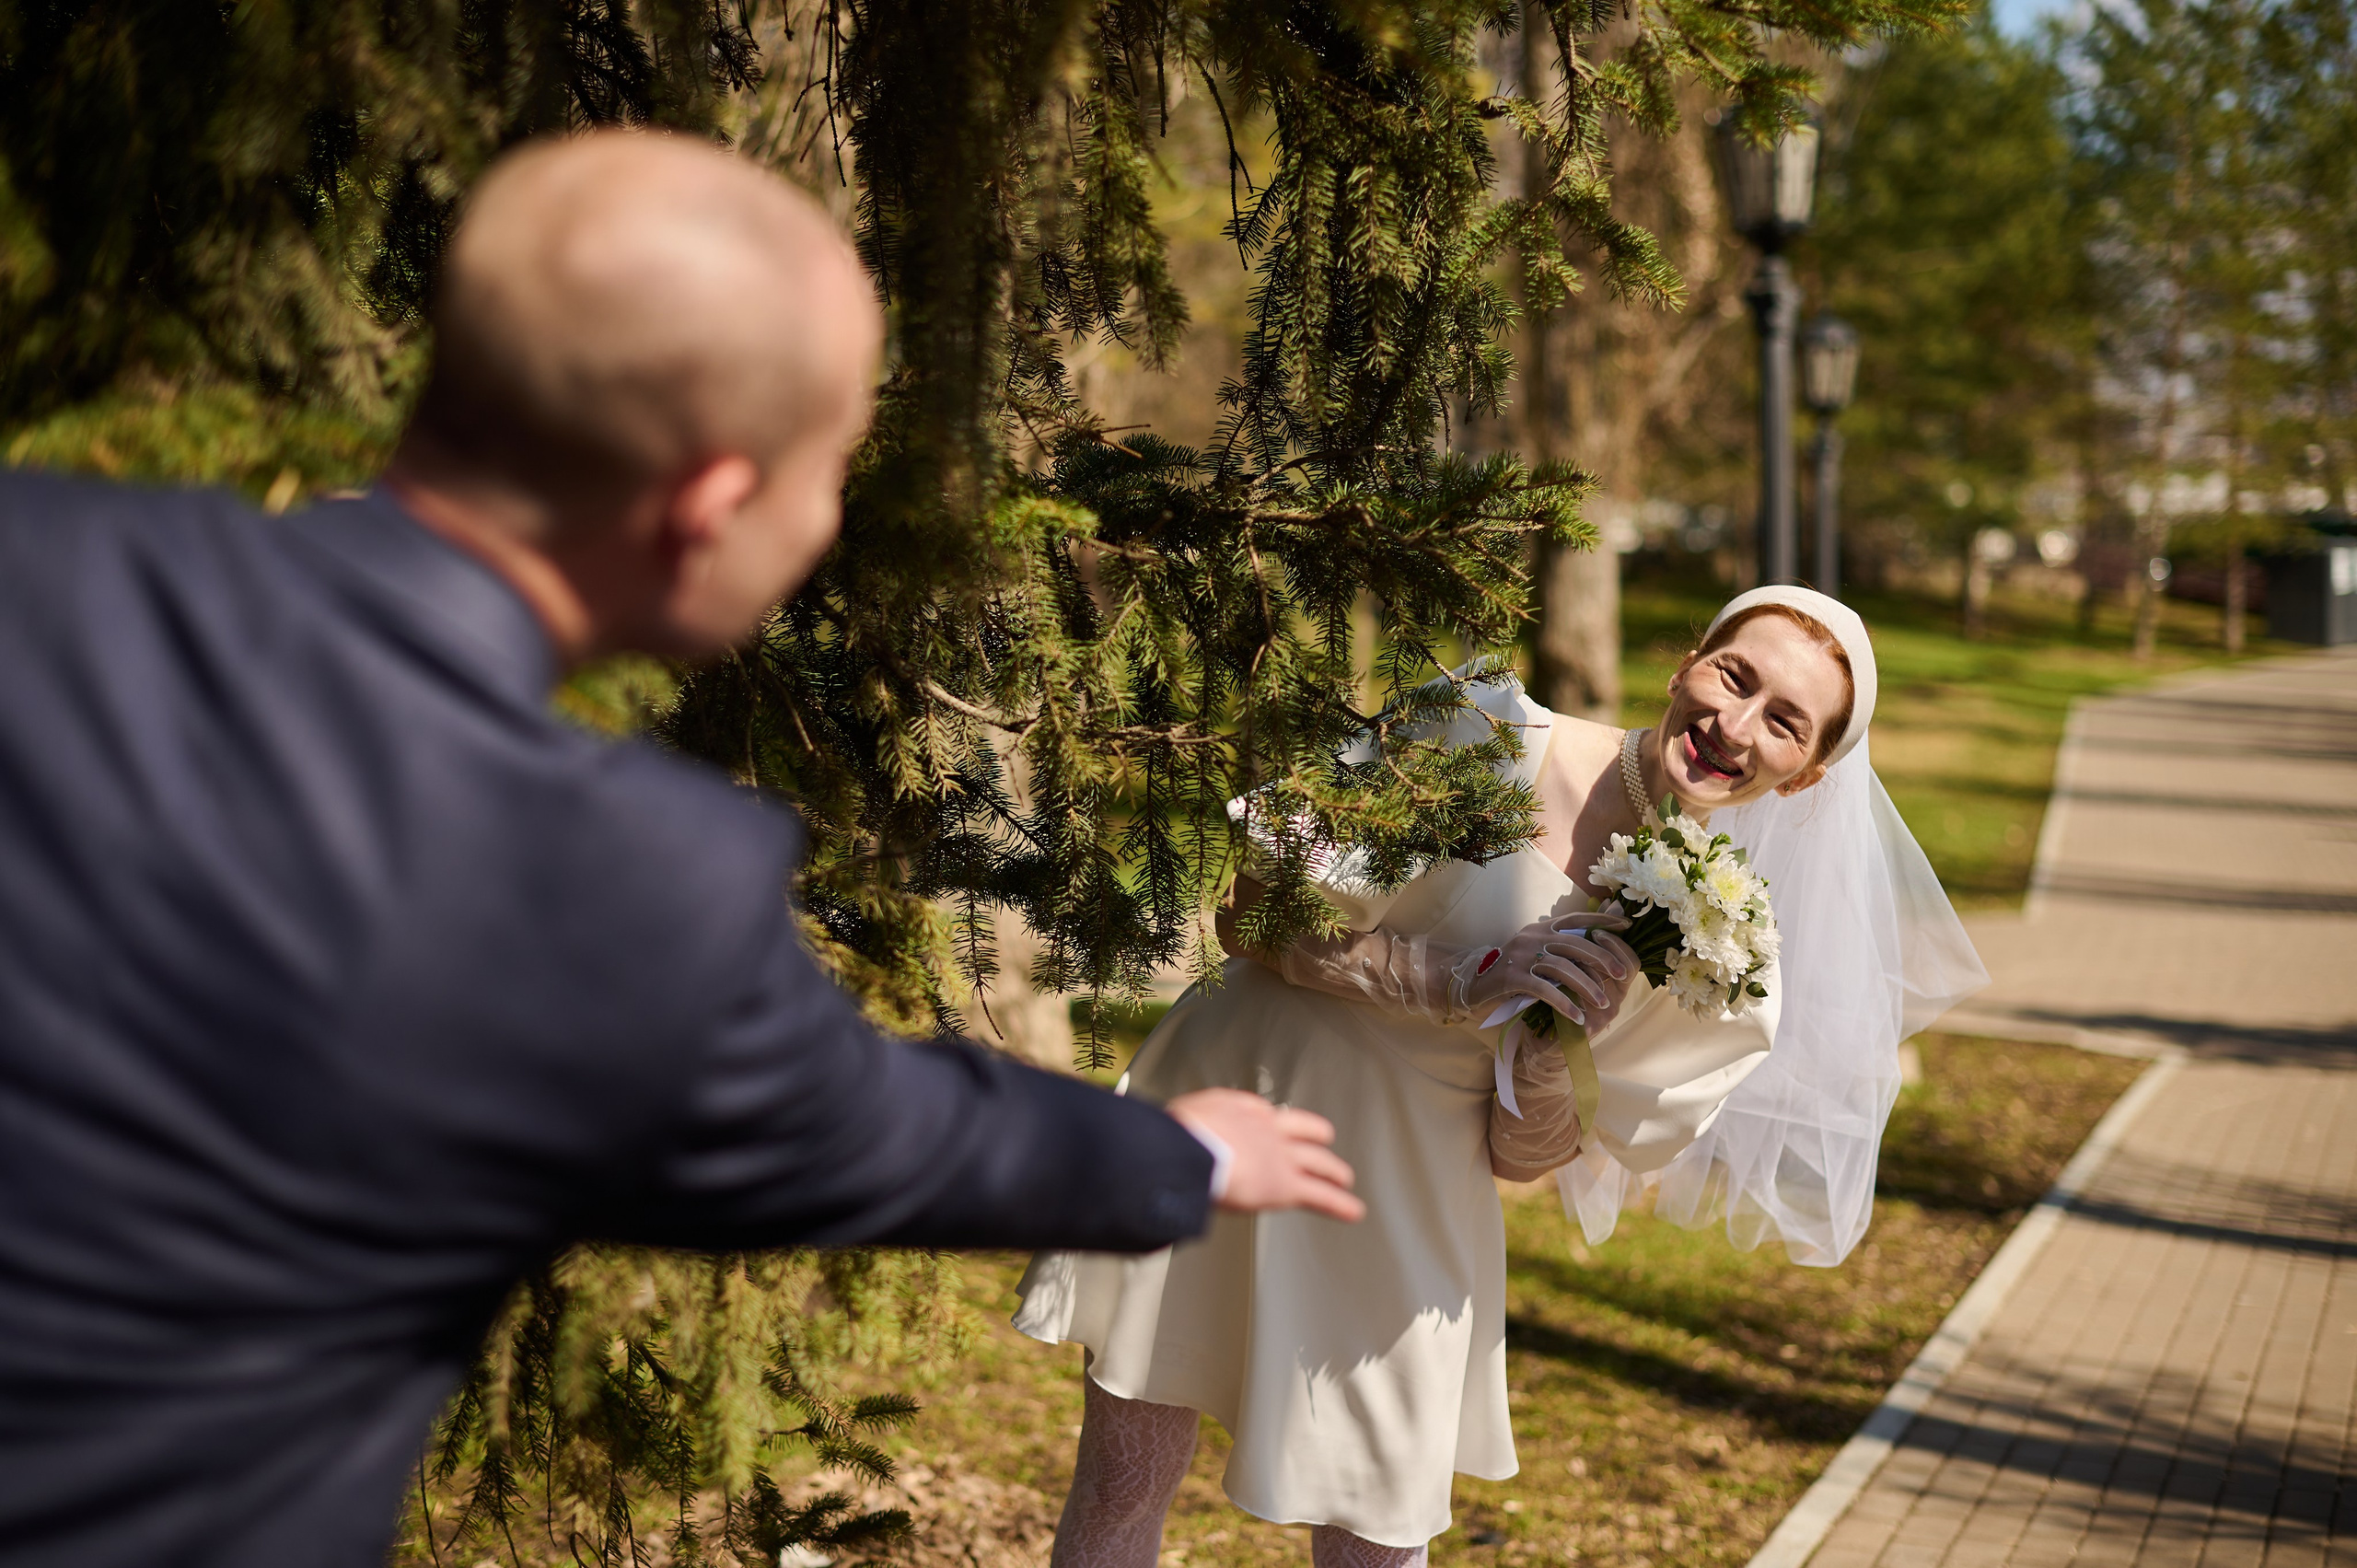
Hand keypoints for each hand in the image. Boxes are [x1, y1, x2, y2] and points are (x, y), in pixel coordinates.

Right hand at [1166, 1088, 1364, 1223]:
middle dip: (1316, 1141)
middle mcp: (1267, 1129)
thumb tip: (1177, 1133)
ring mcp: (1281, 1157)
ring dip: (1333, 1171)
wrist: (1192, 1147)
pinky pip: (1322, 1196)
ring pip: (1318, 1163)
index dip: (1274, 1121)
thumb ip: (1188, 1125)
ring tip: (1344, 1178)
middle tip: (1324, 1145)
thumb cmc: (1179, 1134)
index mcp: (1239, 1111)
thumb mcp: (1182, 1117)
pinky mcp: (1288, 1186)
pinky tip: (1353, 1210)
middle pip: (1303, 1133)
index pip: (1265, 1113)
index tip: (1276, 1123)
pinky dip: (1340, 1205)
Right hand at [1463, 908, 1637, 1028]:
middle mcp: (1533, 937)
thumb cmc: (1513, 968)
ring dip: (1586, 986)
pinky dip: (1564, 1004)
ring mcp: (1522, 956)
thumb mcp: (1537, 949)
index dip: (1602, 920)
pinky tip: (1577, 1017)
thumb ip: (1563, 943)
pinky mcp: (1513, 977)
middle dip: (1601, 958)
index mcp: (1541, 928)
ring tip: (1602, 1002)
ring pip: (1563, 968)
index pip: (1577, 919)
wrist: (1474, 981)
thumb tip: (1597, 935)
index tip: (1626, 925)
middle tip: (1620, 974)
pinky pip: (1545, 990)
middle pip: (1575, 944)